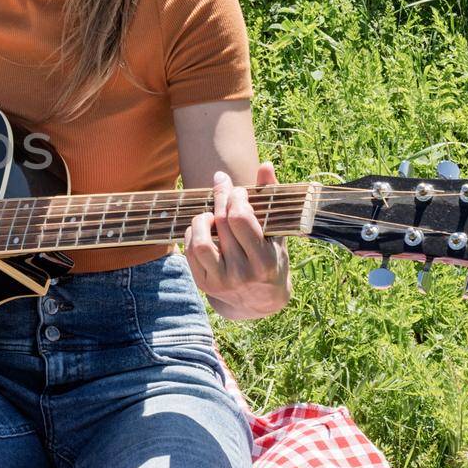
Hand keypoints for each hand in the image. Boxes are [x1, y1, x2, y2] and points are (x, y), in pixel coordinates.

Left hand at [185, 162, 290, 319]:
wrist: (260, 302)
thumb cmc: (272, 259)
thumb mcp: (277, 234)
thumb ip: (271, 199)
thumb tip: (265, 165)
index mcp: (264, 261)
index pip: (240, 219)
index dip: (235, 197)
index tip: (239, 190)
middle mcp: (242, 273)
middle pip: (221, 225)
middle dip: (221, 198)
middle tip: (222, 188)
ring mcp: (221, 281)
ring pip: (200, 242)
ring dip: (202, 220)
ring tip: (211, 214)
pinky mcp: (204, 284)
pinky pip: (190, 252)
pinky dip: (192, 234)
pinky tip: (203, 228)